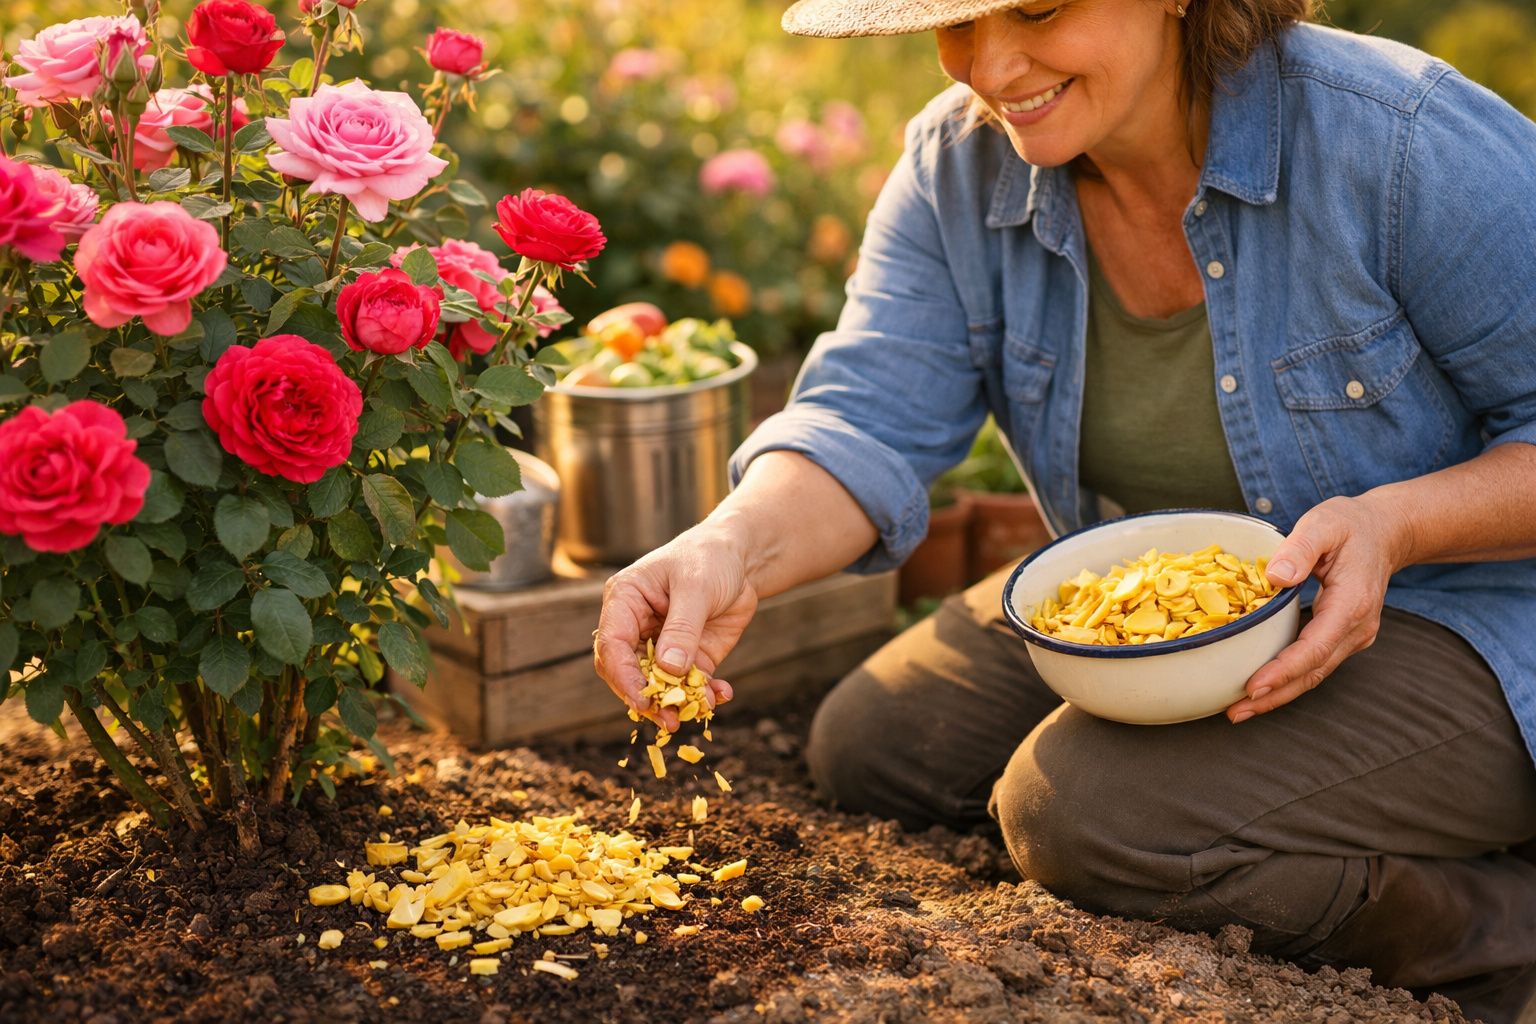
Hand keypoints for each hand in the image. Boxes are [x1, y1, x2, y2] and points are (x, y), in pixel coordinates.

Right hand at [592, 524, 753, 729]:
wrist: (740, 559)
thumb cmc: (708, 559)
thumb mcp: (696, 587)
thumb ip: (682, 629)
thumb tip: (668, 670)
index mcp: (624, 602)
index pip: (612, 645)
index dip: (624, 676)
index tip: (643, 700)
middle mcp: (636, 628)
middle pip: (628, 673)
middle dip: (648, 699)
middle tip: (669, 721)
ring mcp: (662, 646)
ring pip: (658, 685)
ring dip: (676, 703)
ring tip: (698, 711)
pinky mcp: (688, 658)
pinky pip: (689, 685)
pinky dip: (703, 694)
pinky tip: (721, 694)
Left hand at [1227, 495, 1410, 722]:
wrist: (1384, 531)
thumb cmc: (1350, 524)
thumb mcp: (1324, 524)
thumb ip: (1300, 548)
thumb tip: (1275, 577)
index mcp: (1352, 604)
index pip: (1315, 648)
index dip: (1283, 670)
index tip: (1253, 687)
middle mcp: (1356, 628)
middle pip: (1312, 672)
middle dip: (1274, 696)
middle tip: (1234, 712)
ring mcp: (1352, 635)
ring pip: (1313, 673)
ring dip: (1278, 693)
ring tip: (1238, 709)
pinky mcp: (1341, 635)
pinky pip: (1312, 662)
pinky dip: (1287, 677)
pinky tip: (1259, 686)